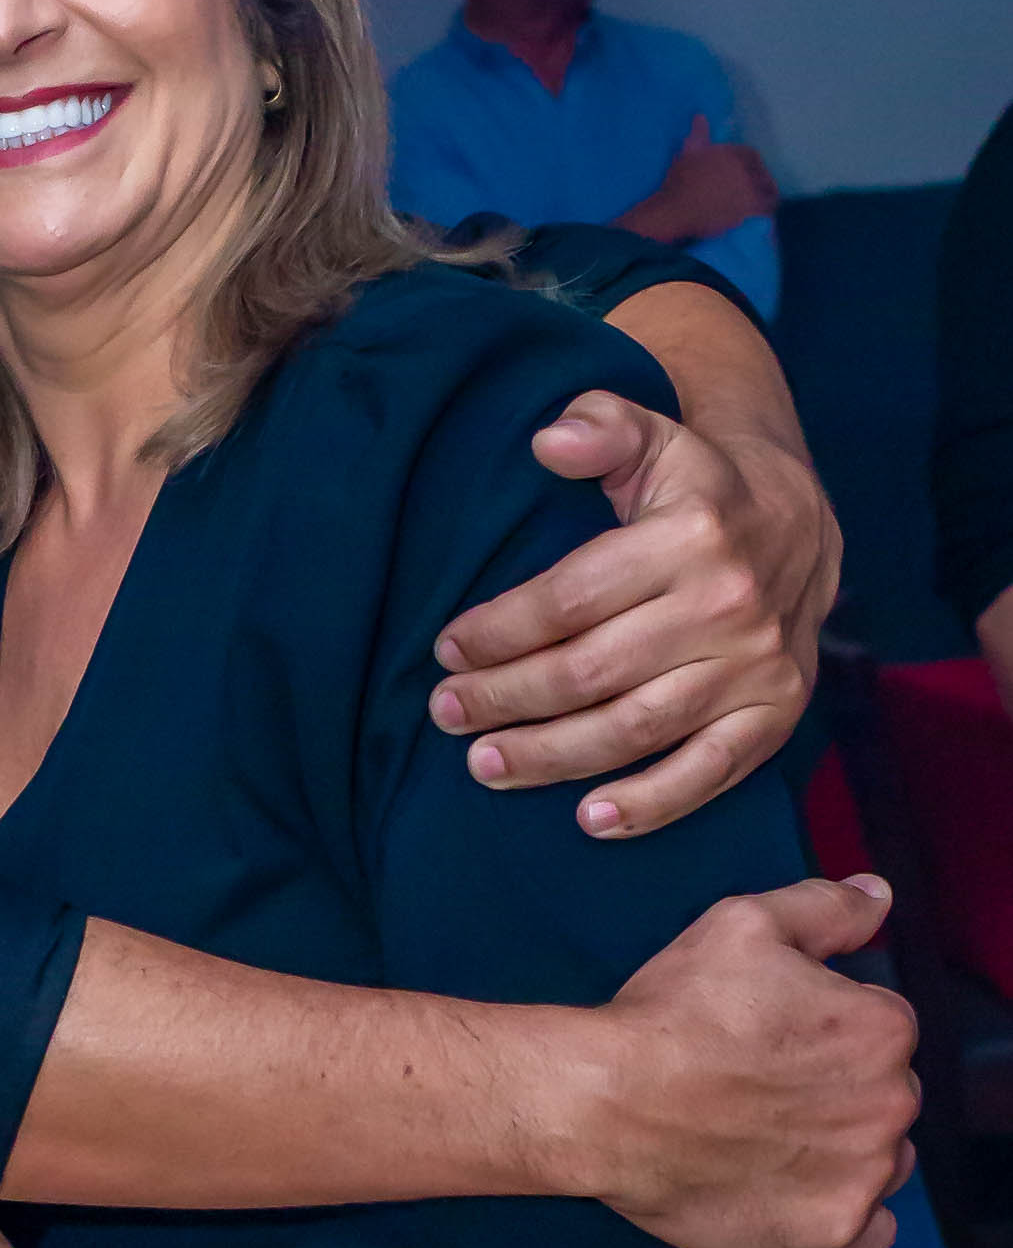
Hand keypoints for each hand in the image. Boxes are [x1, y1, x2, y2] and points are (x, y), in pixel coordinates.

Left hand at [430, 389, 836, 835]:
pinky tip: (590, 818)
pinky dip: (652, 803)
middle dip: (507, 697)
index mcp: (691, 536)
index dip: (500, 630)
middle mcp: (729, 606)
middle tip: (447, 713)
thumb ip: (600, 429)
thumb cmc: (696, 488)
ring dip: (553, 756)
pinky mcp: (777, 715)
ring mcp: (757, 667)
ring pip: (637, 727)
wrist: (799, 526)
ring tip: (486, 764)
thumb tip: (549, 441)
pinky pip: (711, 772)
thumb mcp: (651, 437)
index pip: (571, 598)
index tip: (448, 649)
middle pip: (592, 671)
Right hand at [573, 874, 917, 1247]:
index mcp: (880, 1027)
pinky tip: (786, 1182)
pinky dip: (839, 1207)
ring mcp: (865, 1175)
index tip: (768, 1030)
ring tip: (763, 1132)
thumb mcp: (742, 925)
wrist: (607, 1104)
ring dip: (841, 1145)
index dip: (820, 1022)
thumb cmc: (672, 1014)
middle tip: (755, 1079)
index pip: (878, 1022)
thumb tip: (877, 896)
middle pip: (882, 1090)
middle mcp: (891, 1104)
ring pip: (880, 1156)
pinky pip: (871, 1226)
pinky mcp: (832, 1233)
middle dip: (835, 1083)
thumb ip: (824, 908)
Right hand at [624, 116, 778, 245]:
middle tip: (755, 189)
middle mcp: (747, 171)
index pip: (752, 155)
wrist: (676, 209)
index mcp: (735, 154)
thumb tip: (700, 116)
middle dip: (762, 180)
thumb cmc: (681, 179)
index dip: (752, 164)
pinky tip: (761, 217)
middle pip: (763, 174)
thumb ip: (699, 133)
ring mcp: (750, 192)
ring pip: (768, 193)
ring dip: (767, 197)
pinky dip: (765, 213)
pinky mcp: (748, 212)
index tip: (748, 172)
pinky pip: (765, 212)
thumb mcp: (688, 151)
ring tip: (761, 204)